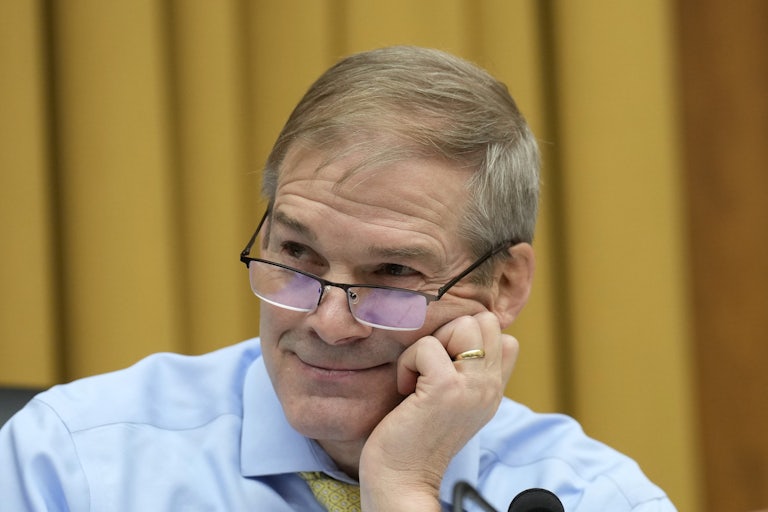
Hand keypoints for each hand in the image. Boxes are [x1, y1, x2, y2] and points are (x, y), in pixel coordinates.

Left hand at [358, 311, 518, 510]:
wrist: (402, 479)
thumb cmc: (416, 437)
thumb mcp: (454, 402)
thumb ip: (468, 373)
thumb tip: (462, 333)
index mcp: (493, 389)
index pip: (504, 337)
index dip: (469, 339)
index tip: (445, 365)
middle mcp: (490, 387)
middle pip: (485, 322)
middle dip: (450, 334)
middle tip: (430, 367)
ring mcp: (472, 387)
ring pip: (463, 325)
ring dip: (430, 345)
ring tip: (419, 377)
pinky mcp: (446, 388)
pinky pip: (427, 345)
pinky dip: (408, 362)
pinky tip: (406, 389)